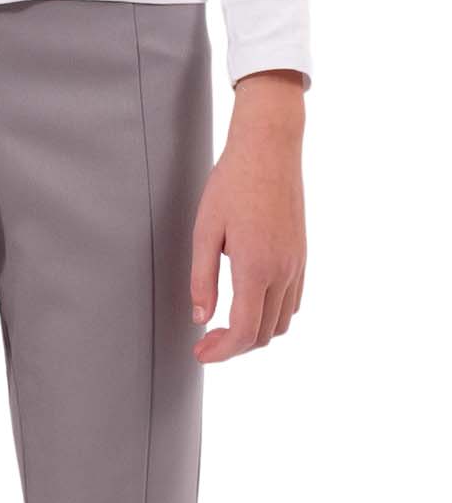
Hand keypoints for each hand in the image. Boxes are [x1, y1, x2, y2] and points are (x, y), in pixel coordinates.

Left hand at [190, 71, 305, 363]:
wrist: (269, 149)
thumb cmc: (232, 184)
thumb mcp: (204, 232)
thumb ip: (202, 280)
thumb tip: (200, 318)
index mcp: (256, 268)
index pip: (243, 332)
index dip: (221, 352)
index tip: (200, 353)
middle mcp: (283, 271)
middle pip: (264, 334)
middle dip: (234, 347)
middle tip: (206, 342)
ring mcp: (297, 264)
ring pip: (281, 322)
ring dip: (254, 334)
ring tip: (226, 326)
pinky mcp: (302, 256)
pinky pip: (292, 302)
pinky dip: (271, 315)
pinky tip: (249, 304)